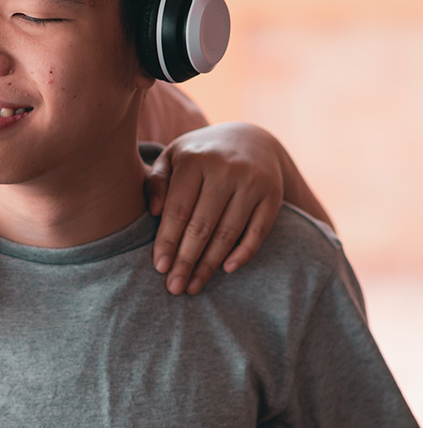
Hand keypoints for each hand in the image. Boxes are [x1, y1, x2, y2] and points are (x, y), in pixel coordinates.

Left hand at [144, 123, 284, 294]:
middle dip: (186, 260)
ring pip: (228, 232)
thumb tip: (154, 212)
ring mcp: (252, 181)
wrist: (250, 139)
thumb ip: (156, 181)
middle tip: (175, 288)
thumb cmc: (199, 155)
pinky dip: (244, 252)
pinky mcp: (273, 194)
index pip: (178, 209)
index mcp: (194, 160)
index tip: (159, 268)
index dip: (168, 241)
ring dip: (210, 264)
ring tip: (194, 286)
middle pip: (202, 225)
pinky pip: (258, 230)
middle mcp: (225, 169)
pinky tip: (227, 269)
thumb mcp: (173, 158)